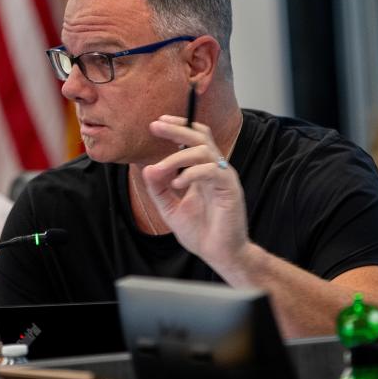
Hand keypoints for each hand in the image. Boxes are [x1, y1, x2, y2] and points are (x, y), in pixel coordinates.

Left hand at [141, 115, 251, 277]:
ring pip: (203, 151)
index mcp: (203, 172)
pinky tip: (176, 184)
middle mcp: (215, 170)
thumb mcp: (170, 209)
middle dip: (177, 129)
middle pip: (200, 137)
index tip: (157, 124)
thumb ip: (158, 189)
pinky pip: (211, 170)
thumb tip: (147, 168)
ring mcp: (224, 178)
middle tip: (156, 125)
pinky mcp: (230, 189)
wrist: (219, 254)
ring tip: (160, 169)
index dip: (178, 127)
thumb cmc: (200, 233)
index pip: (194, 139)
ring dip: (177, 156)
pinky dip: (190, 173)